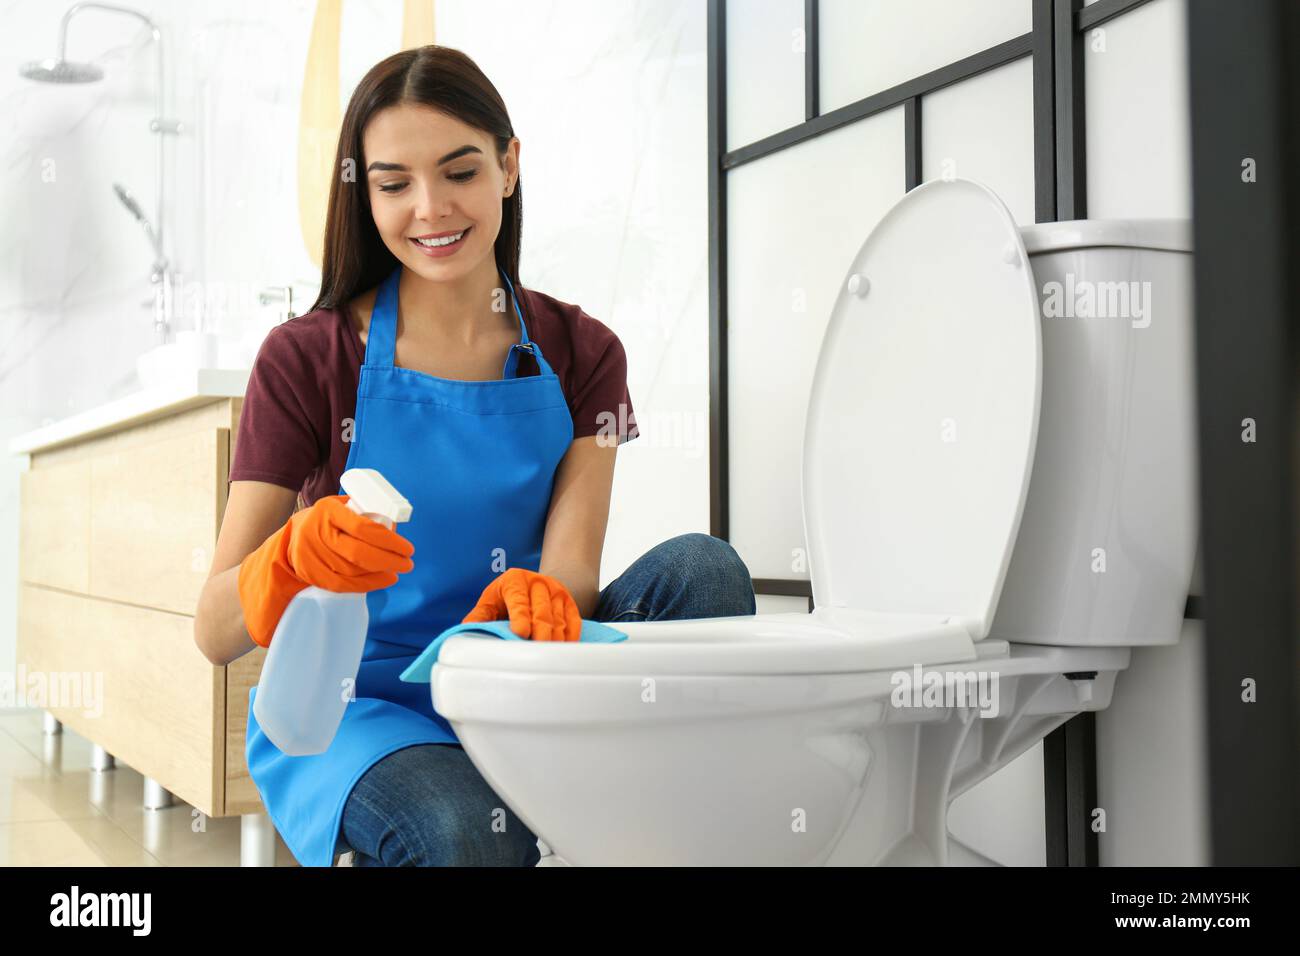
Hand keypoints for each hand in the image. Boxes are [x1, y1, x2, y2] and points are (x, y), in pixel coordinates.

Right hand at [238, 494, 414, 647]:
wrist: (287, 544)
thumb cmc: (323, 524)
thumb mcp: (336, 509)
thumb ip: (359, 512)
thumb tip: (393, 524)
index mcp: (327, 510)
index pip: (363, 527)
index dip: (388, 540)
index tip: (407, 547)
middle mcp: (316, 532)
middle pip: (359, 552)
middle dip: (389, 559)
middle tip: (407, 562)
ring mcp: (310, 555)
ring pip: (352, 569)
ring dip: (380, 572)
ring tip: (397, 569)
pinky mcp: (310, 573)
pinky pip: (343, 583)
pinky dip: (367, 584)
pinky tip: (383, 580)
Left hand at [462, 568, 581, 641]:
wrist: (533, 584)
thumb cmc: (505, 598)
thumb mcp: (490, 602)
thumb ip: (479, 616)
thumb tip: (466, 632)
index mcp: (515, 580)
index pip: (518, 600)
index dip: (520, 616)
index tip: (520, 633)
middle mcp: (538, 582)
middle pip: (542, 611)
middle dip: (540, 631)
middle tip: (537, 650)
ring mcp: (557, 592)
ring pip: (559, 618)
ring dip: (555, 639)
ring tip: (549, 656)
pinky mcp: (569, 602)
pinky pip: (574, 621)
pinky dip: (570, 637)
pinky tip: (564, 650)